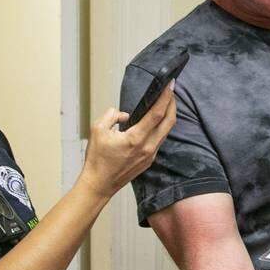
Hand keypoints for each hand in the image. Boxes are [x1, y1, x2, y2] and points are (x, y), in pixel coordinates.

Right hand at [79, 84, 176, 198]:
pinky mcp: (149, 161)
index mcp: (136, 139)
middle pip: (169, 122)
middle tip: (171, 91)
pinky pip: (159, 140)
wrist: (99, 184)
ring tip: (166, 103)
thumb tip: (124, 114)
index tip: (170, 85)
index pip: (157, 114)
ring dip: (168, 116)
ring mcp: (150, 155)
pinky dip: (161, 127)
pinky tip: (156, 121)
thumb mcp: (97, 130)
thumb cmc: (97, 159)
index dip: (166, 98)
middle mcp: (147, 147)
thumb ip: (111, 115)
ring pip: (166, 132)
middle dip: (172, 104)